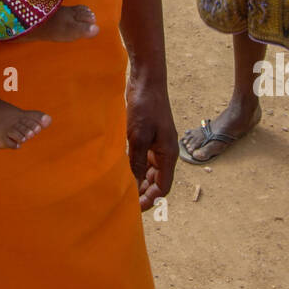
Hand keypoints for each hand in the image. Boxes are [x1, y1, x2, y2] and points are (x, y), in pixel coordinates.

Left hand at [126, 69, 177, 210]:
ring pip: (149, 171)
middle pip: (156, 181)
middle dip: (142, 193)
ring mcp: (156, 143)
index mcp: (168, 154)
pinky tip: (119, 169)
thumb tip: (133, 186)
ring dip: (137, 180)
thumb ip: (136, 162)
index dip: (149, 200)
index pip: (162, 187)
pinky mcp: (147, 135)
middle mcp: (165, 151)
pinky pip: (142, 158)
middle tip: (122, 202)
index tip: (133, 209)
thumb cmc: (144, 105)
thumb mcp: (138, 136)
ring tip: (119, 189)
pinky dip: (133, 166)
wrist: (146, 79)